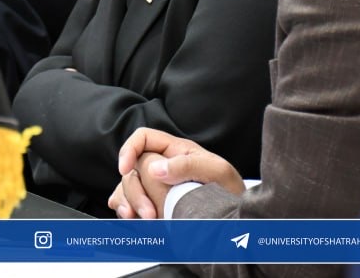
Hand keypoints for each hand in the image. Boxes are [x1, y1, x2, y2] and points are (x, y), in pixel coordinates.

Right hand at [108, 128, 243, 218]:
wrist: (235, 221)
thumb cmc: (230, 191)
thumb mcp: (217, 171)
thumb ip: (188, 164)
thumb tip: (155, 169)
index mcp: (176, 151)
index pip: (142, 138)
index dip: (129, 150)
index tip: (125, 168)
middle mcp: (162, 166)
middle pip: (132, 169)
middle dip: (135, 191)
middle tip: (150, 213)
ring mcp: (155, 186)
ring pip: (127, 187)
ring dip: (130, 203)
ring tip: (146, 220)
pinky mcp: (152, 204)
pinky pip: (128, 203)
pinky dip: (126, 211)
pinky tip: (133, 219)